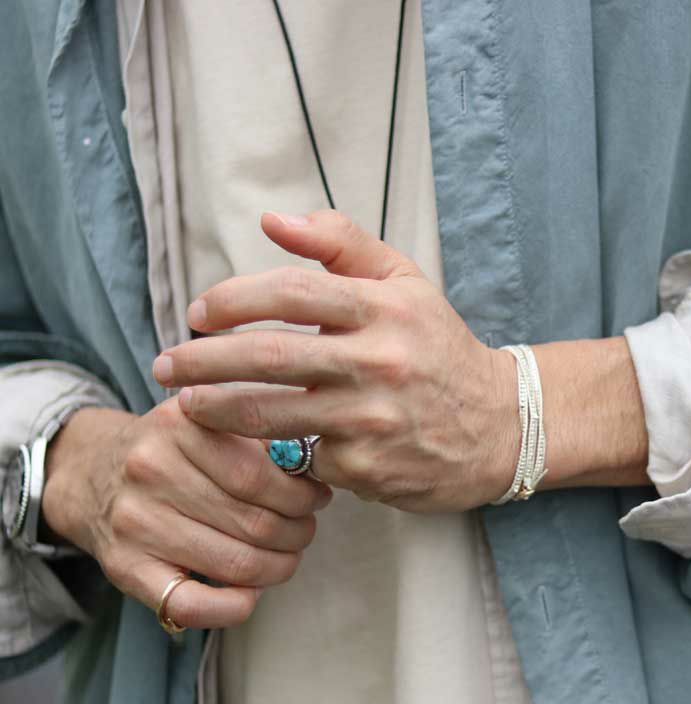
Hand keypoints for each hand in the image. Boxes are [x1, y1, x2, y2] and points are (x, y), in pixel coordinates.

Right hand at [41, 399, 331, 628]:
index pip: (261, 475)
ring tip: (288, 556)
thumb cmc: (172, 449)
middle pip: (254, 521)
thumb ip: (259, 436)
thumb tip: (315, 472)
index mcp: (179, 426)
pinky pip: (190, 605)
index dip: (303, 494)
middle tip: (306, 529)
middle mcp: (151, 470)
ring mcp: (135, 523)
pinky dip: (234, 607)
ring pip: (235, 564)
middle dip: (297, 532)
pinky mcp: (124, 568)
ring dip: (278, 568)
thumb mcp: (208, 420)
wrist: (92, 472)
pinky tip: (250, 593)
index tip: (318, 497)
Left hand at [153, 211, 518, 511]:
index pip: (290, 292)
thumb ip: (341, 245)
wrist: (499, 425)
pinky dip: (278, 450)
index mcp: (384, 309)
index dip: (231, 301)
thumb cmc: (441, 348)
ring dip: (216, 410)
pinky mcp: (370, 468)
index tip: (197, 313)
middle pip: (269, 359)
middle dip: (202, 361)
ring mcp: (374, 420)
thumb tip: (271, 221)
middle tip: (164, 365)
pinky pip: (305, 457)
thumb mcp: (405, 284)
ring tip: (187, 404)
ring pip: (272, 415)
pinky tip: (262, 444)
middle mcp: (380, 363)